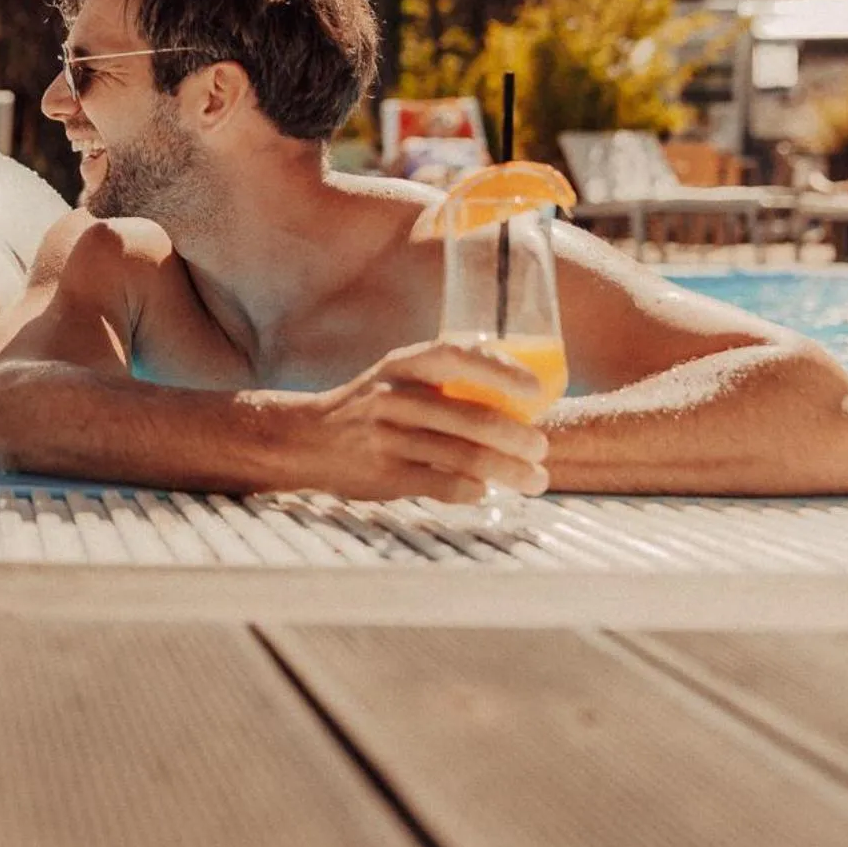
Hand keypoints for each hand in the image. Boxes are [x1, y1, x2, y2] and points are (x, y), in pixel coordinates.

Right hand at [285, 341, 549, 502]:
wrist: (305, 439)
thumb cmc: (368, 407)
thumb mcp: (395, 379)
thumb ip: (442, 383)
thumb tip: (521, 399)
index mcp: (400, 366)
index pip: (455, 356)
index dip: (499, 370)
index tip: (535, 389)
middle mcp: (393, 398)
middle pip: (470, 417)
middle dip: (518, 437)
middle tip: (542, 449)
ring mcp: (387, 439)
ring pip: (464, 457)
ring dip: (510, 471)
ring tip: (535, 480)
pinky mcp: (385, 475)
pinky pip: (441, 485)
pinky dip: (472, 490)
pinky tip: (484, 491)